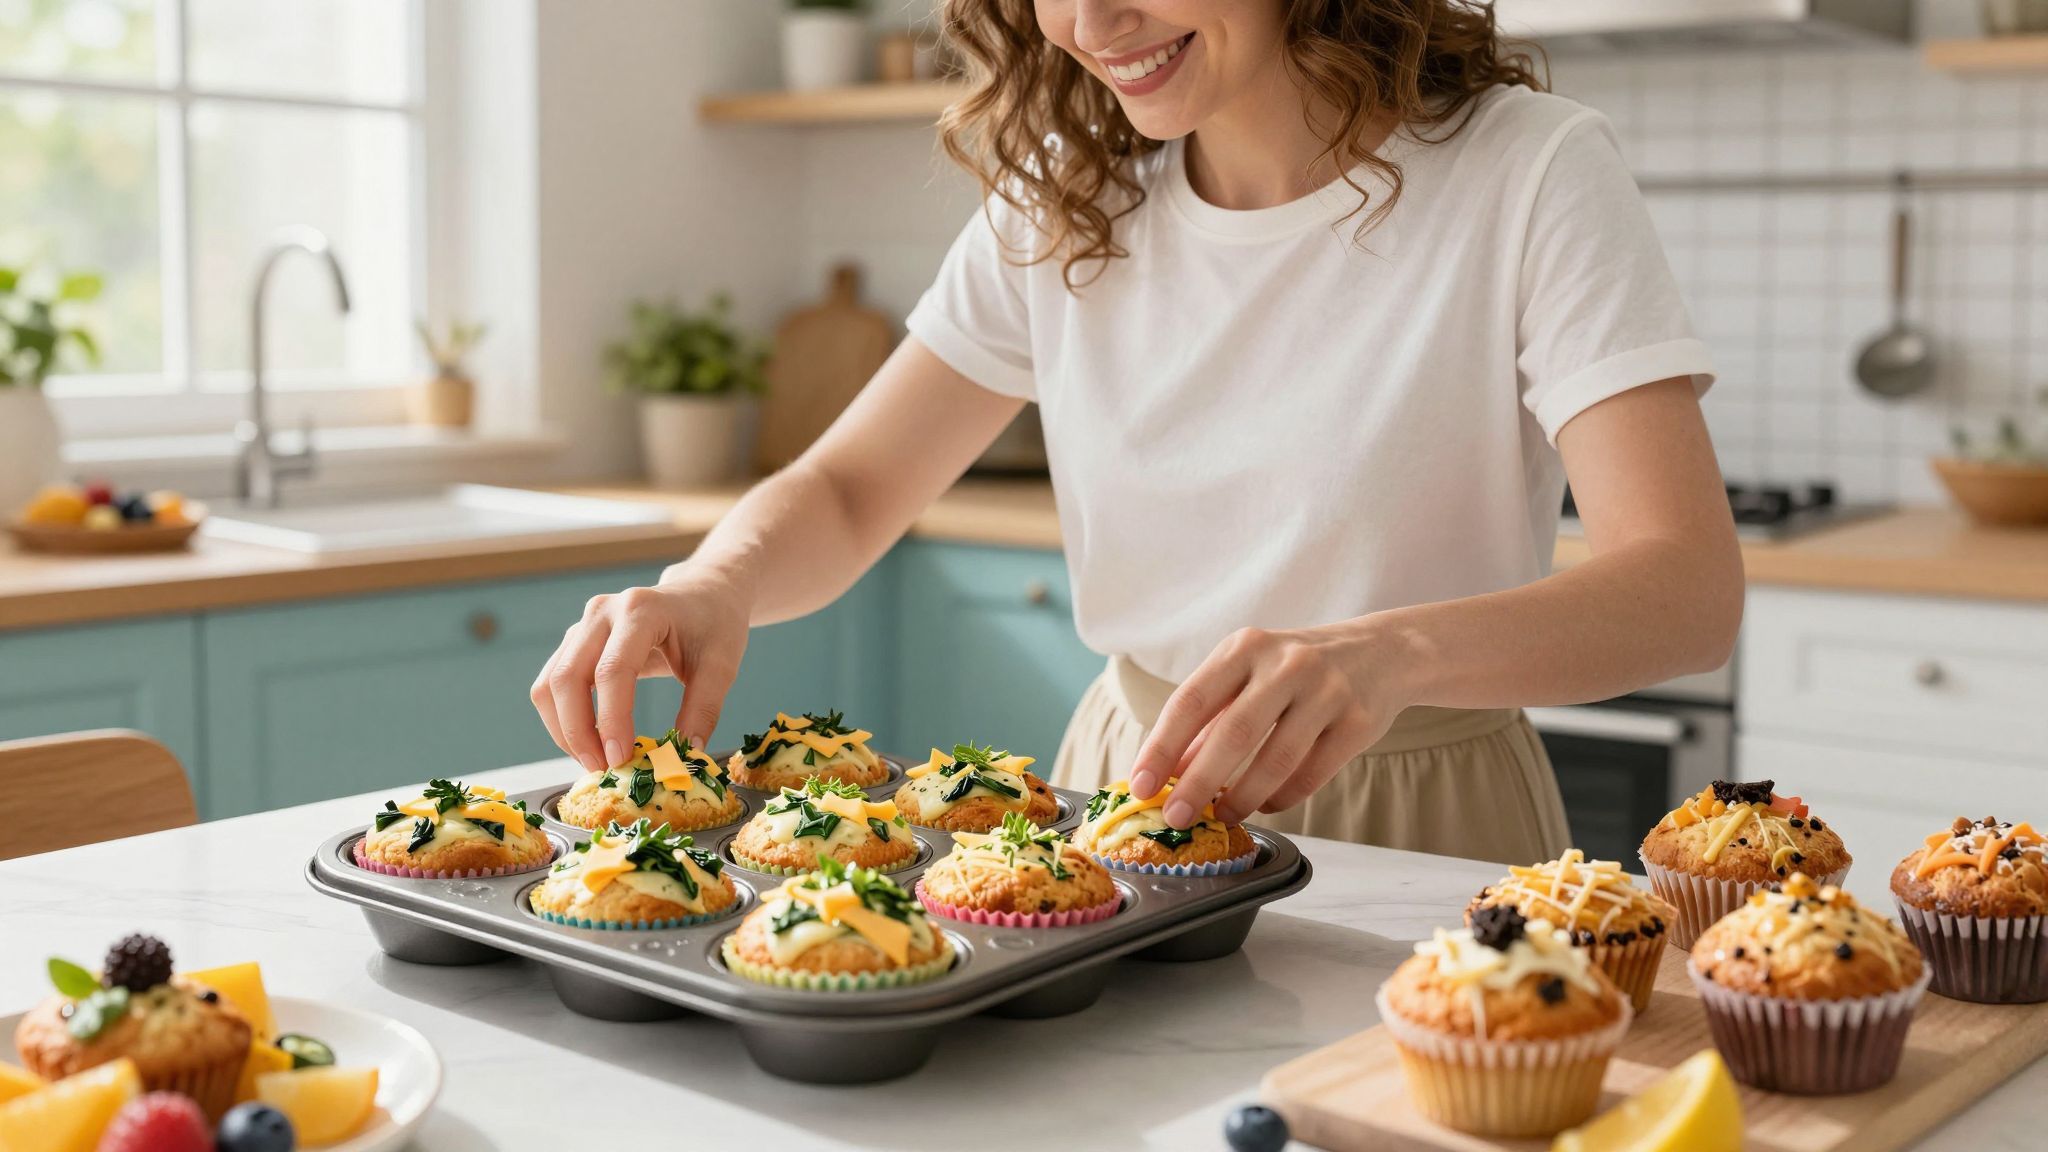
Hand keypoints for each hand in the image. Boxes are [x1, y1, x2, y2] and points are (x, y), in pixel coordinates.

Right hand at [529, 565, 751, 773]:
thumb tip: (683, 754)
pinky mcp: (575, 641)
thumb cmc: (713, 624)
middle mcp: (602, 613)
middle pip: (567, 677)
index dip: (611, 719)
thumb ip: (703, 709)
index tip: (620, 758)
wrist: (703, 593)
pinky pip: (553, 684)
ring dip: (564, 729)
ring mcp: (583, 625)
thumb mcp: (721, 665)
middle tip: (602, 769)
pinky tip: (588, 742)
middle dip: (577, 731)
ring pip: (549, 684)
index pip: (613, 670)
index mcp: (641, 610)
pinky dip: (563, 718)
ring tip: (594, 762)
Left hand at [1130, 623, 1413, 826]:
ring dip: (1242, 797)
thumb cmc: (1295, 670)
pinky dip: (1282, 797)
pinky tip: (1266, 805)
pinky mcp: (1358, 722)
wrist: (1381, 652)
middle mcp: (1286, 664)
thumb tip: (1169, 774)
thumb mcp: (1248, 675)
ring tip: (1224, 815)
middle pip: (1233, 733)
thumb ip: (1210, 719)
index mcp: (1245, 647)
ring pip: (1276, 760)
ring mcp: (1327, 691)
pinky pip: (1312, 774)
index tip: (1141, 786)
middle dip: (1198, 783)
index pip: (1191, 701)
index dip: (1162, 747)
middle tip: (1176, 818)